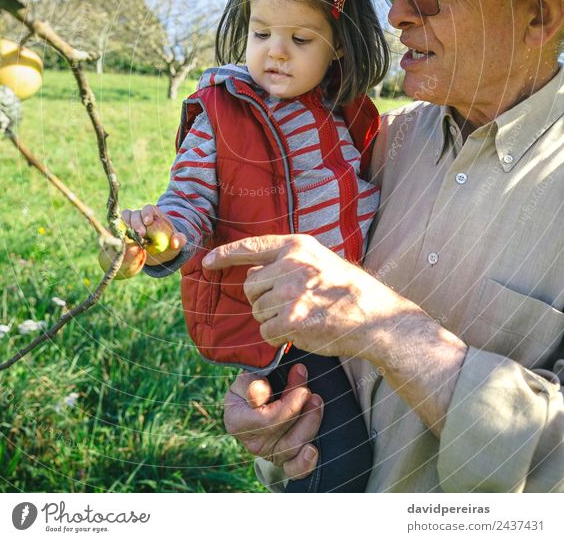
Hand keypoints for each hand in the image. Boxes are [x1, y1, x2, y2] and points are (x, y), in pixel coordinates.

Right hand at [121, 204, 186, 265]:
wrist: (157, 253)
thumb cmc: (168, 244)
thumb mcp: (177, 243)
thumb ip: (179, 240)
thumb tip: (175, 242)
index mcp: (154, 215)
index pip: (149, 208)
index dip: (147, 213)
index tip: (148, 222)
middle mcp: (140, 216)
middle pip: (135, 213)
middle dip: (136, 222)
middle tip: (141, 234)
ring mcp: (130, 223)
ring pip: (125, 218)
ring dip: (126, 226)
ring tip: (131, 237)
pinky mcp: (123, 231)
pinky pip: (118, 228)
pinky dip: (118, 231)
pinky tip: (120, 239)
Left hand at [204, 234, 378, 358]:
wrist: (375, 316)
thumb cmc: (347, 290)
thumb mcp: (320, 259)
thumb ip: (289, 261)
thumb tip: (254, 270)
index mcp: (297, 246)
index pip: (251, 246)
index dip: (225, 254)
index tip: (207, 262)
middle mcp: (291, 265)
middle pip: (250, 285)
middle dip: (261, 299)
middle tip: (287, 305)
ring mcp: (291, 292)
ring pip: (257, 310)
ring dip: (272, 319)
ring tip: (301, 316)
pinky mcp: (292, 319)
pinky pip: (265, 331)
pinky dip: (276, 336)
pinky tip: (299, 331)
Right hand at [224, 364, 322, 479]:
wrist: (257, 399)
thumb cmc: (252, 386)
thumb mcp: (245, 379)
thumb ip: (250, 382)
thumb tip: (263, 391)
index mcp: (238, 422)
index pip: (267, 420)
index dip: (288, 405)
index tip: (302, 386)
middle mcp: (253, 443)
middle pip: (283, 433)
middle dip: (301, 410)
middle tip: (309, 391)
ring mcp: (269, 454)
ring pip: (294, 447)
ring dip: (310, 424)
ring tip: (316, 402)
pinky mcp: (283, 460)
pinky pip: (295, 470)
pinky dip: (305, 463)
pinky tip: (312, 450)